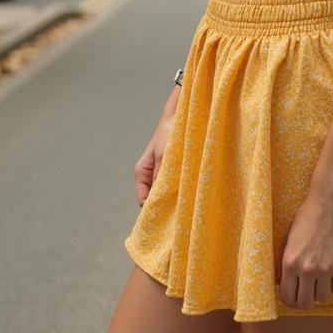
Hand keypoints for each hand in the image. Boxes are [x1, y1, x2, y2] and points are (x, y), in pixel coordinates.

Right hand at [134, 87, 179, 206]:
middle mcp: (150, 175)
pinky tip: (190, 190)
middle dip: (165, 205)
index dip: (153, 210)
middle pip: (154, 199)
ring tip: (186, 199)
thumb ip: (159, 178)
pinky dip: (180, 190)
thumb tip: (156, 201)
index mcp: (141, 172)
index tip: (167, 216)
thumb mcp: (164, 156)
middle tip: (179, 210)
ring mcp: (161, 173)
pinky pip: (174, 186)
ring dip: (174, 197)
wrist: (181, 116)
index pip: (143, 200)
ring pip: (165, 193)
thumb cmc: (170, 134)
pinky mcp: (173, 171)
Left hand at [276, 188, 332, 308]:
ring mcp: (326, 269)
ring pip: (322, 298)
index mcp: (290, 262)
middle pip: (304, 303)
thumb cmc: (307, 214)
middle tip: (306, 291)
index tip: (292, 293)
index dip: (289, 298)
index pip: (287, 296)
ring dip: (320, 291)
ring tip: (320, 280)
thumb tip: (283, 280)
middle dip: (304, 299)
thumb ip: (288, 260)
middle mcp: (306, 269)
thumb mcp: (290, 238)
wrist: (330, 200)